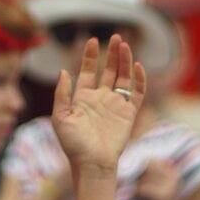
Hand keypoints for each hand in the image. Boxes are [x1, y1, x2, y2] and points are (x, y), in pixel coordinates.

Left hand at [50, 34, 144, 172]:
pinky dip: (139, 79)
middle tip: (116, 37)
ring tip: (125, 45)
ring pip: (123, 77)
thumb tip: (63, 71)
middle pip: (109, 70)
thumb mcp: (60, 117)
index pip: (88, 71)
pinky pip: (137, 92)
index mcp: (83, 98)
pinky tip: (137, 65)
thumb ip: (62, 93)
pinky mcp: (129, 113)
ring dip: (125, 61)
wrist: (92, 163)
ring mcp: (116, 105)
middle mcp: (101, 99)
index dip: (90, 56)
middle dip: (112, 53)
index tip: (91, 40)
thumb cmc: (73, 144)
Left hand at [137, 160, 181, 199]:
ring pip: (144, 178)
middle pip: (147, 167)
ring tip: (142, 193)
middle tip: (141, 187)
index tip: (142, 179)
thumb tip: (136, 156)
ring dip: (139, 185)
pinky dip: (139, 192)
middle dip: (140, 176)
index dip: (142, 168)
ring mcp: (170, 186)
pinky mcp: (163, 196)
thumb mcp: (157, 182)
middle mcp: (174, 176)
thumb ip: (150, 170)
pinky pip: (143, 188)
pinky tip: (142, 198)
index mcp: (174, 171)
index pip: (152, 160)